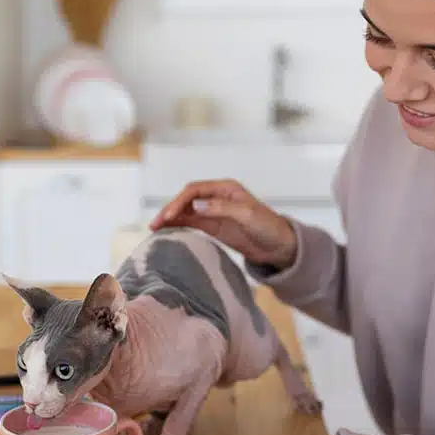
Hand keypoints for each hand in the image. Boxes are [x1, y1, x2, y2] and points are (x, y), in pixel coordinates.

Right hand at [149, 179, 297, 268]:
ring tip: (154, 228)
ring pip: (186, 211)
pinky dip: (178, 225)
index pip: (195, 190)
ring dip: (171, 217)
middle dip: (170, 209)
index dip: (180, 201)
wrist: (279, 246)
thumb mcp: (248, 215)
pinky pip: (191, 222)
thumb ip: (223, 209)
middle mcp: (217, 197)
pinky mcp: (213, 226)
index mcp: (225, 188)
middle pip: (187, 199)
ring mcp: (214, 212)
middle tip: (156, 224)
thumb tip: (197, 206)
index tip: (169, 215)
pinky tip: (166, 231)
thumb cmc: (268, 227)